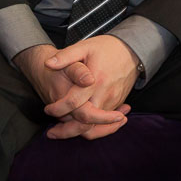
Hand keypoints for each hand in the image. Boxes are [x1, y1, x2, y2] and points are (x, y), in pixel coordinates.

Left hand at [13, 42, 129, 140]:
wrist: (133, 50)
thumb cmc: (107, 48)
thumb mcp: (85, 47)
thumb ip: (66, 56)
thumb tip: (48, 64)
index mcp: (95, 81)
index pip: (73, 103)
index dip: (58, 109)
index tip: (48, 109)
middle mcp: (105, 94)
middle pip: (85, 123)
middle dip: (67, 131)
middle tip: (52, 133)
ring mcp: (113, 101)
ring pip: (96, 127)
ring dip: (79, 131)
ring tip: (63, 131)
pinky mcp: (117, 103)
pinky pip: (104, 123)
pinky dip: (92, 127)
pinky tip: (80, 125)